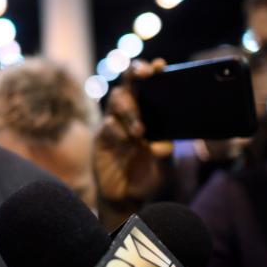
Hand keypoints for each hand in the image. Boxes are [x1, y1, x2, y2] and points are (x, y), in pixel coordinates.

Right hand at [93, 59, 171, 202]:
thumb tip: (163, 144)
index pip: (149, 87)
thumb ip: (165, 155)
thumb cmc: (147, 178)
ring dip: (129, 109)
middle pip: (128, 83)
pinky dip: (117, 130)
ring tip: (139, 131)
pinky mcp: (100, 137)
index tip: (160, 66)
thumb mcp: (164, 169)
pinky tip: (126, 141)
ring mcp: (114, 124)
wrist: (126, 200)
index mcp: (148, 114)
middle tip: (145, 74)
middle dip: (135, 72)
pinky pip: (107, 124)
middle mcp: (130, 114)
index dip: (152, 72)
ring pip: (116, 99)